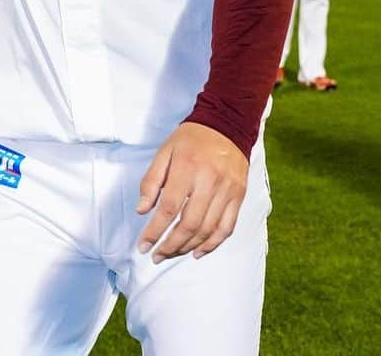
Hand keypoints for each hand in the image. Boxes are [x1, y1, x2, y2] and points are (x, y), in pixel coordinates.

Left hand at [137, 122, 248, 262]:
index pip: (169, 208)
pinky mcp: (238, 196)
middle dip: (171, 245)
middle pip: (190, 224)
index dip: (155, 231)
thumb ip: (151, 181)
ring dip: (188, 247)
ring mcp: (227, 190)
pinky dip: (212, 244)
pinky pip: (227, 228)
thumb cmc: (190, 140)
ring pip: (208, 229)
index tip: (144, 246)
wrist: (226, 125)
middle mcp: (209, 180)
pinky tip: (197, 252)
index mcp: (187, 167)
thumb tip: (142, 211)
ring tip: (172, 254)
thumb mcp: (165, 152)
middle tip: (157, 256)